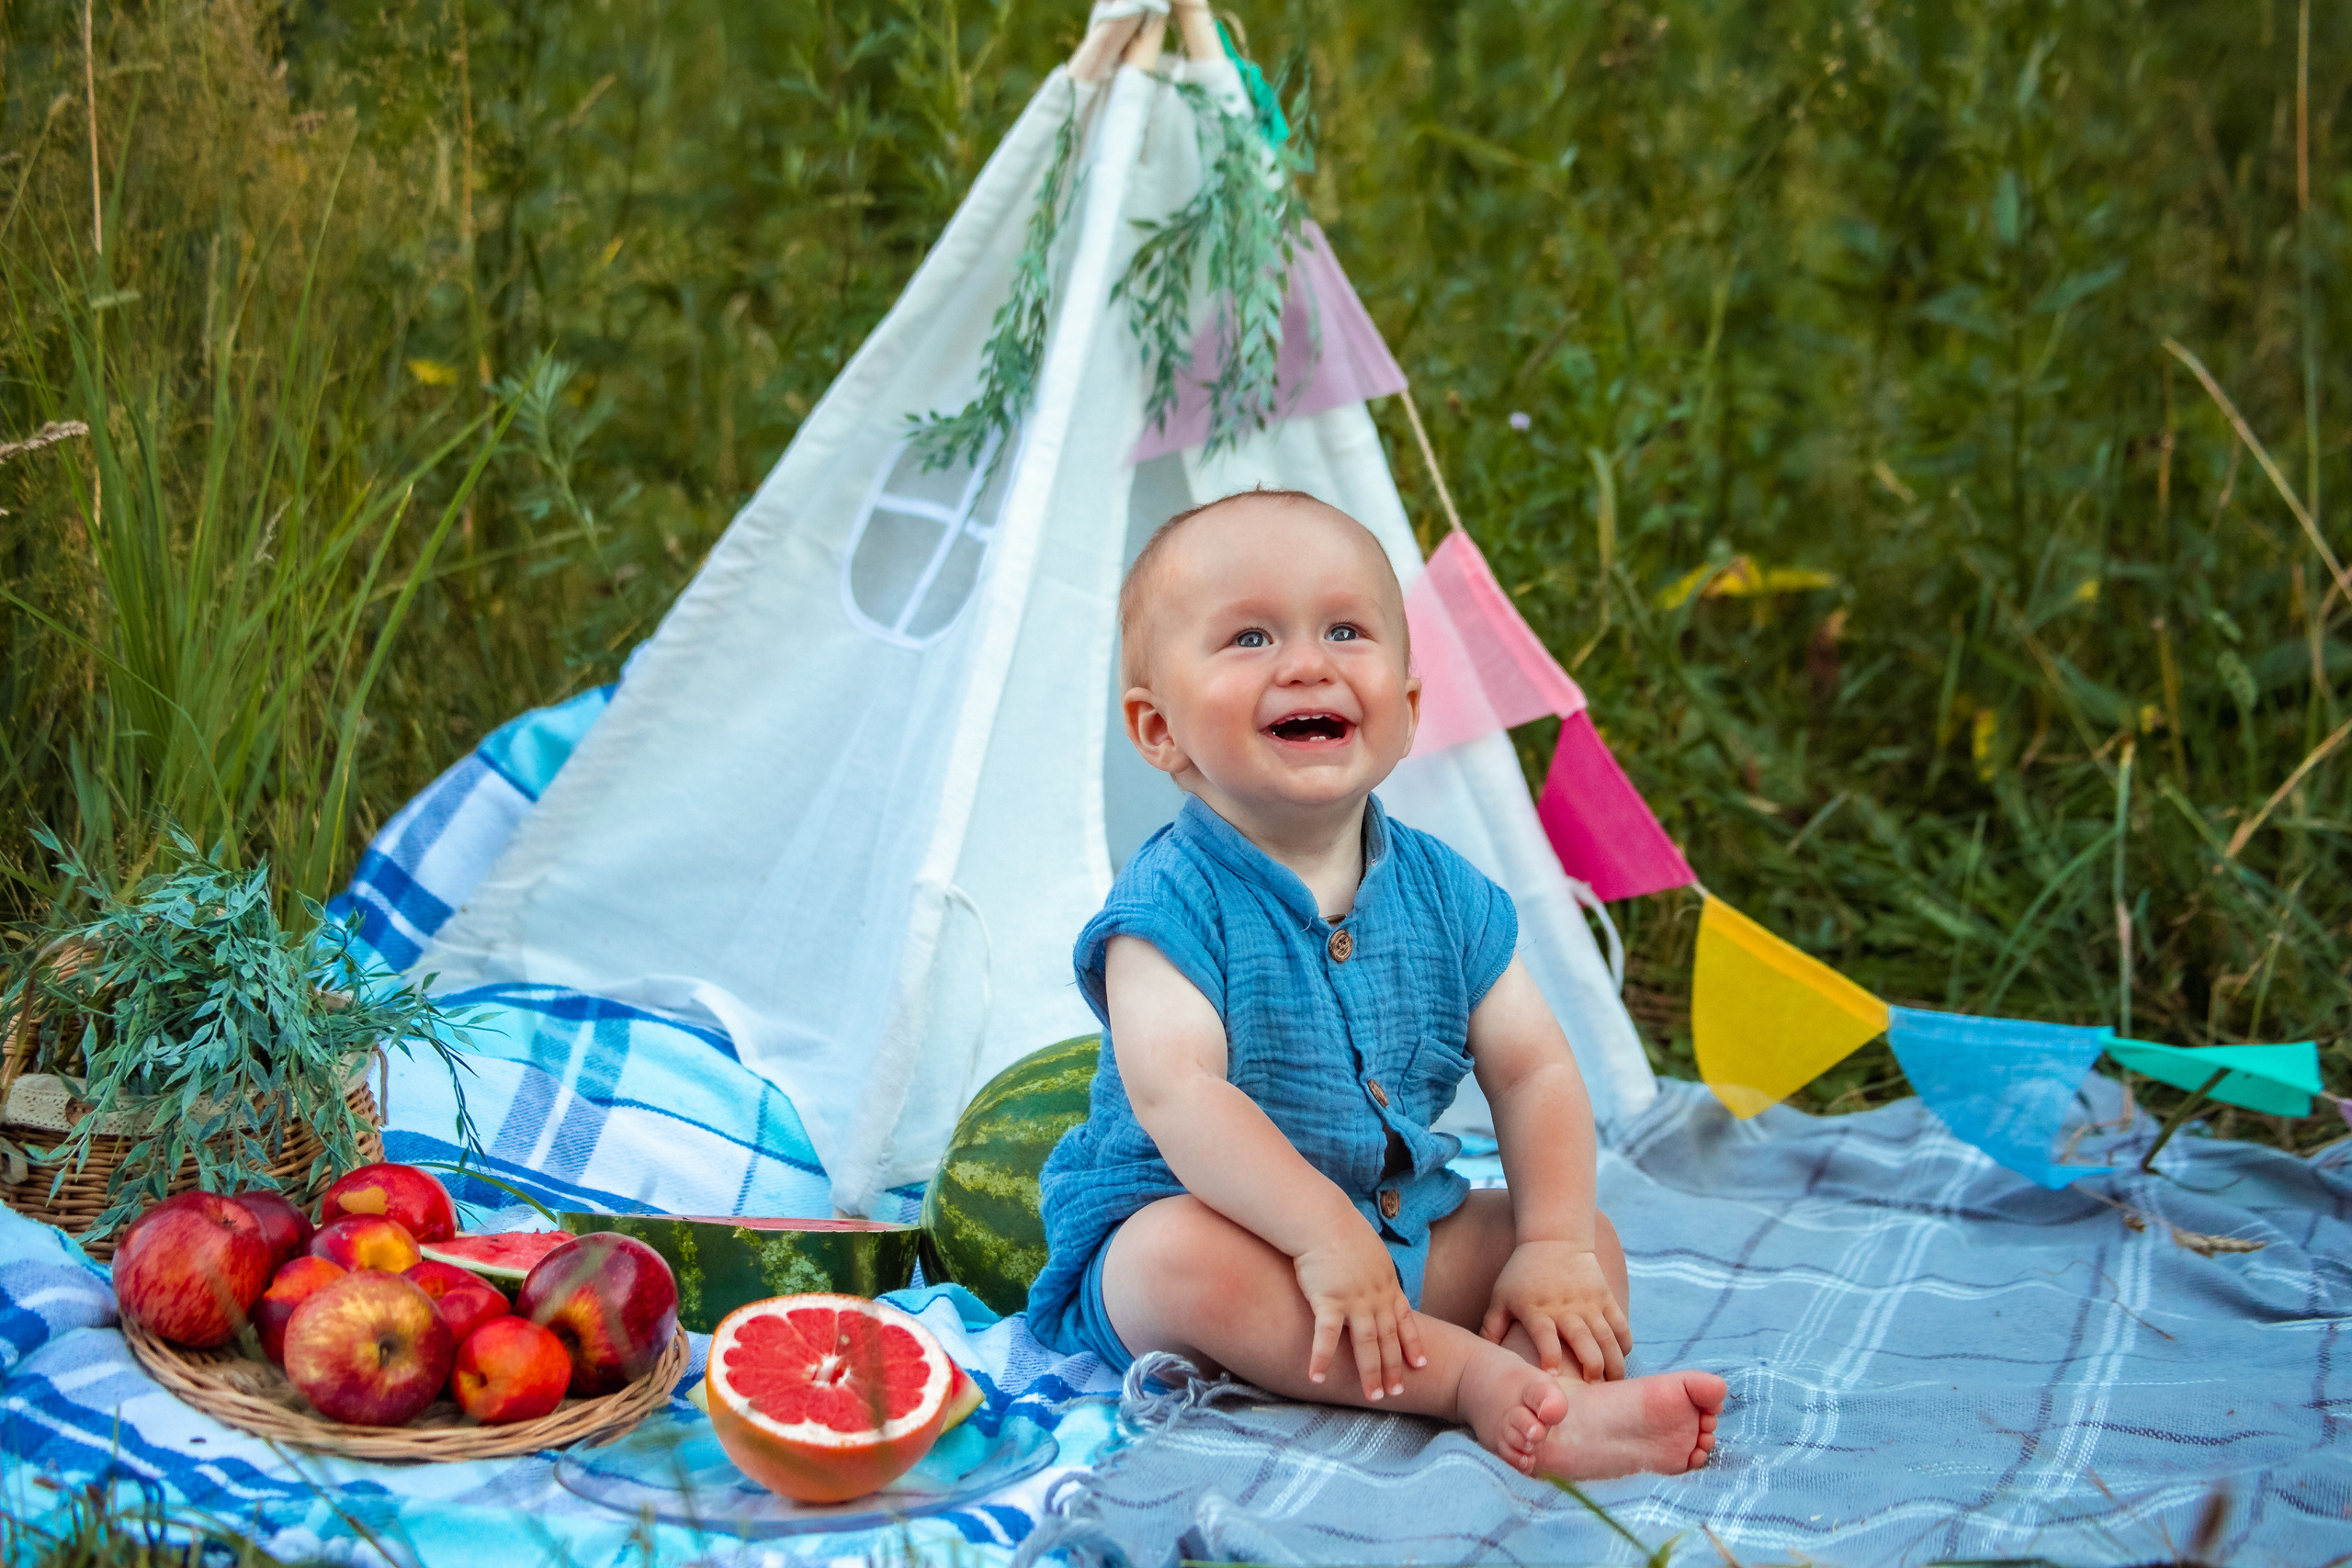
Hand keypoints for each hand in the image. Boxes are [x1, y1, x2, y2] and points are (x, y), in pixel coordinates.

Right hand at [1293, 1218, 1427, 1400]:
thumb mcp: (1370, 1250)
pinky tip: (1316, 1377)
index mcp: (1386, 1283)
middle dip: (1395, 1367)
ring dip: (1370, 1372)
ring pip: (1366, 1344)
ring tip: (1373, 1397)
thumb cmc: (1340, 1229)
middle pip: (1388, 1338)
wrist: (1322, 1218)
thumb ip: (1374, 1270)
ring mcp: (1353, 1300)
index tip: (1421, 1365)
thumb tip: (1373, 1278)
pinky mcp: (1327, 1300)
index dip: (1413, 1343)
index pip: (1405, 1319)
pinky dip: (1321, 1359)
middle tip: (1398, 1393)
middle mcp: (1375, 1296)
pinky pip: (1325, 1337)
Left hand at [1481, 1240, 1630, 1382]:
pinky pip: (1621, 1326)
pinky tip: (1620, 1360)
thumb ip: (1491, 1328)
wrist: (1554, 1238)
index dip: (1550, 1357)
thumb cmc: (1522, 1273)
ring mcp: (1589, 1303)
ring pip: (1608, 1338)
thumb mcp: (1501, 1297)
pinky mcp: (1606, 1298)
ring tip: (1612, 1385)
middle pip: (1585, 1342)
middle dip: (1592, 1369)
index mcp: (1537, 1310)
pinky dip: (1623, 1345)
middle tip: (1593, 1391)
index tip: (1553, 1377)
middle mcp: (1566, 1308)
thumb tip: (1481, 1361)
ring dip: (1613, 1364)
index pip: (1545, 1337)